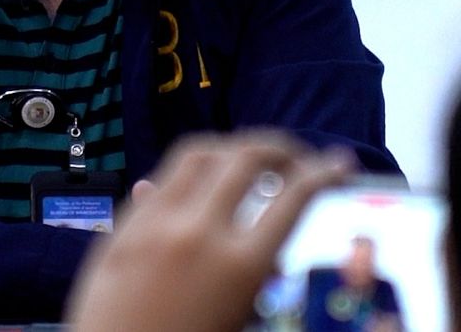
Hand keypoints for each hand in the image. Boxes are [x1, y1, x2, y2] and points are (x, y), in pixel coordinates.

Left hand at [66, 131, 354, 331]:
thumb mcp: (238, 321)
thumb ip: (257, 279)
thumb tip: (270, 251)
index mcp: (238, 266)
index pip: (293, 197)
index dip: (323, 172)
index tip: (337, 163)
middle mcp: (198, 233)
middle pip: (247, 157)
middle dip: (280, 147)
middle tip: (295, 155)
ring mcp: (155, 224)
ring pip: (199, 153)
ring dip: (232, 148)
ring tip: (249, 158)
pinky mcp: (123, 228)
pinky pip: (160, 181)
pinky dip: (188, 173)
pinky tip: (199, 183)